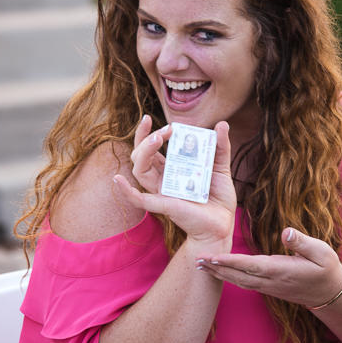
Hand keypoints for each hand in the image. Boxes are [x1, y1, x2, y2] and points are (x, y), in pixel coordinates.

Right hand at [113, 117, 234, 249]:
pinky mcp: (164, 205)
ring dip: (144, 151)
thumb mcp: (221, 166)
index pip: (151, 148)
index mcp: (172, 168)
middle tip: (166, 129)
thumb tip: (221, 124)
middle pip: (141, 156)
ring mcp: (162, 191)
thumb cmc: (219, 197)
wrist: (223, 223)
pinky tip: (117, 179)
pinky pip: (139, 200)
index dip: (148, 133)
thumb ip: (220, 146)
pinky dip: (126, 191)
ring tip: (157, 138)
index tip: (154, 119)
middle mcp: (163, 179)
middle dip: (147, 138)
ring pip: (140, 170)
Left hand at [196, 227, 341, 308]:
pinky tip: (219, 272)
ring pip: (238, 281)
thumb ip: (302, 242)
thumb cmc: (326, 269)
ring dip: (219, 274)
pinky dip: (228, 278)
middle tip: (196, 260)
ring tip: (201, 266)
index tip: (213, 257)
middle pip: (238, 275)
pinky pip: (244, 283)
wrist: (330, 294)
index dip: (230, 261)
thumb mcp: (321, 252)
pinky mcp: (268, 287)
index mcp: (281, 270)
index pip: (250, 265)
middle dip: (216, 268)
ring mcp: (268, 286)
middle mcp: (271, 281)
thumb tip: (286, 231)